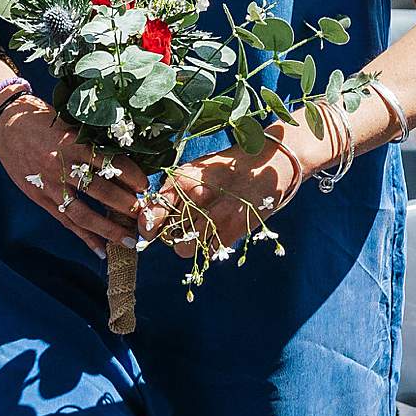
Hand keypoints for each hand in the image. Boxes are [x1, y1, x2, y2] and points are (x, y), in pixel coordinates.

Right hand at [0, 97, 148, 257]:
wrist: (4, 124)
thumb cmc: (41, 119)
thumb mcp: (68, 123)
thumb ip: (91, 142)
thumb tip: (123, 161)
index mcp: (73, 143)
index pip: (110, 163)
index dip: (131, 176)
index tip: (145, 185)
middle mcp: (62, 166)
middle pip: (101, 191)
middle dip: (126, 206)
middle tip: (144, 215)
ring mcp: (50, 185)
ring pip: (84, 214)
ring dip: (108, 229)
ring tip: (128, 240)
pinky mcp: (40, 197)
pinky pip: (66, 222)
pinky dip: (84, 237)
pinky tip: (101, 250)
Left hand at [150, 136, 310, 263]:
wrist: (267, 164)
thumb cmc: (225, 167)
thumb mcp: (194, 170)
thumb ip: (171, 191)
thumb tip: (150, 216)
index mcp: (181, 178)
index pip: (152, 212)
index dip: (147, 226)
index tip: (150, 230)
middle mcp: (195, 196)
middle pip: (165, 233)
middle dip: (169, 234)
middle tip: (181, 226)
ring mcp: (215, 215)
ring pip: (183, 248)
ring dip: (186, 244)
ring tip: (197, 231)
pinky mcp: (234, 229)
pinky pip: (207, 252)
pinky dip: (207, 247)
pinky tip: (214, 233)